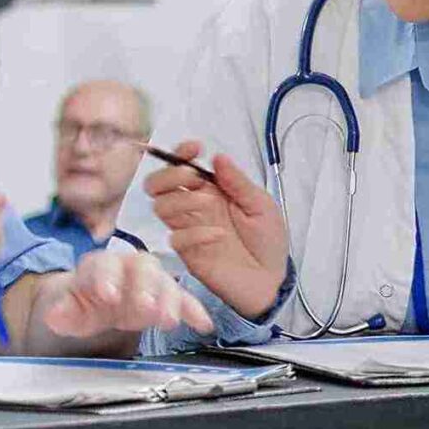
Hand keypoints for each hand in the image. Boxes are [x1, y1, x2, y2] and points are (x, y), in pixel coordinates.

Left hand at [38, 247, 214, 338]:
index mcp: (99, 266)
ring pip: (164, 282)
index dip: (106, 278)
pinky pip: (183, 300)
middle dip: (145, 288)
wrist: (95, 303)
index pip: (103, 265)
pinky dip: (193, 310)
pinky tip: (203, 324)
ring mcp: (149, 282)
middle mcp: (127, 267)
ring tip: (170, 322)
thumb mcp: (64, 310)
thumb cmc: (81, 304)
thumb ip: (61, 311)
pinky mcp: (165, 298)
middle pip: (140, 268)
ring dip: (169, 300)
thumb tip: (56, 314)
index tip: (108, 295)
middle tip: (146, 308)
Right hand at [146, 141, 288, 320]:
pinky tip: (218, 236)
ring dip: (182, 199)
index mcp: (212, 190)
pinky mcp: (189, 253)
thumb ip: (239, 183)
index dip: (181, 153)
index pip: (182, 166)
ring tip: (209, 205)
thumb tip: (218, 157)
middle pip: (158, 184)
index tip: (194, 148)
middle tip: (195, 179)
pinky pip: (175, 238)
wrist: (270, 280)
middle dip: (170, 175)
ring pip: (160, 206)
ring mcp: (189, 229)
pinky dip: (195, 233)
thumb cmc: (267, 241)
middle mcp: (194, 207)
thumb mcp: (261, 205)